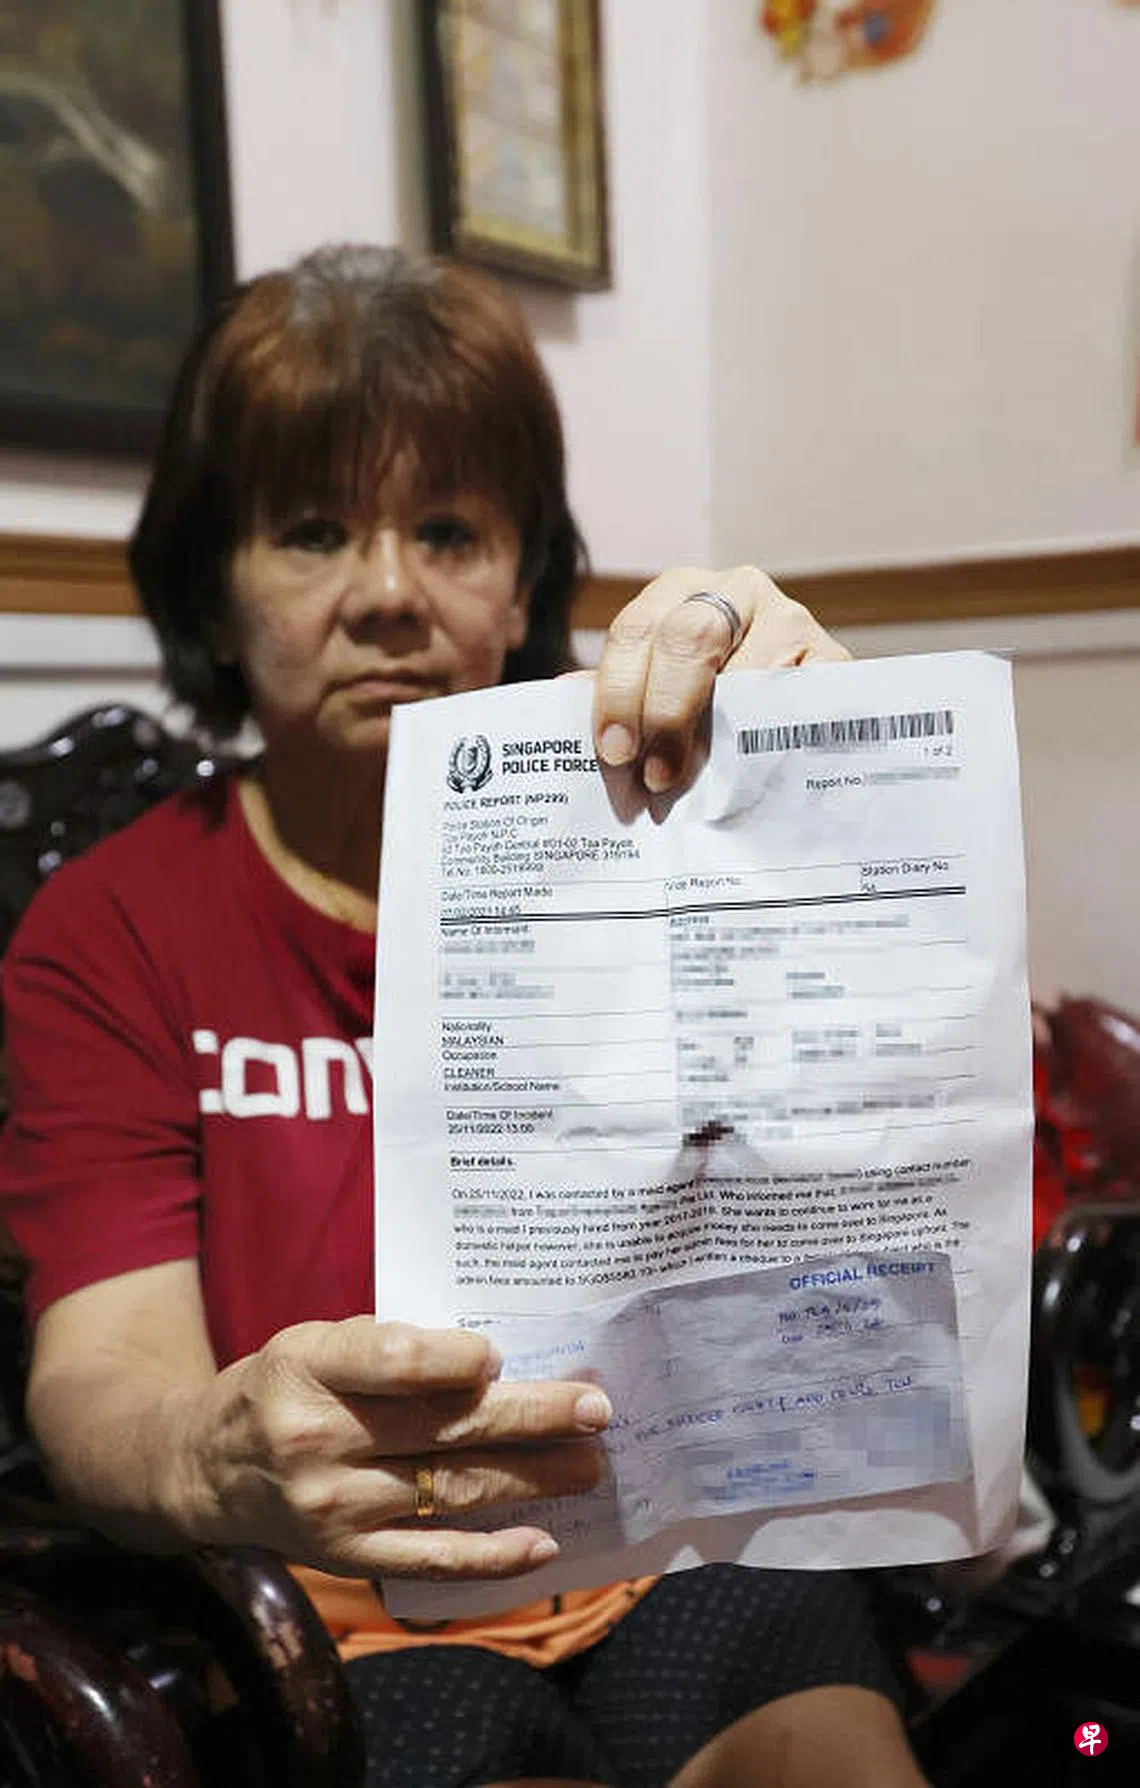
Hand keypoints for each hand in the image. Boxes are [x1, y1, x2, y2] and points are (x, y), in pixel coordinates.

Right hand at [200, 1316, 610, 1579]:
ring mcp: (334, 1507)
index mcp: (309, 1368)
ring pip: (450, 1492)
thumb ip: (389, 1347)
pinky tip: (543, 1542)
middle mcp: (319, 1440)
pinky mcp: (347, 1558)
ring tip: (589, 1466)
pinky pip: (432, 1560)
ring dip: (531, 1480)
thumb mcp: (316, 1342)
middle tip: (596, 1410)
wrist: (205, 1470)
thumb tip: (495, 1363)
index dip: (452, 1359)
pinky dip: (491, 1557)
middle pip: (442, 1428)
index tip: (501, 1356)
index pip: (390, 1361)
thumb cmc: (285, 1388)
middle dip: (531, 1418)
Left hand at [591, 565, 846, 797]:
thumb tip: (559, 700)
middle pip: (689, 639)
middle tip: (654, 774)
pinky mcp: (834, 658)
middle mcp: (738, 591)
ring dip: (717, 734)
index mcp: (682, 592)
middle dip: (664, 712)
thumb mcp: (658, 684)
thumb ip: (616, 694)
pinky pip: (801, 698)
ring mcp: (791, 619)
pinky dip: (773, 737)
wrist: (791, 704)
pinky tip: (750, 771)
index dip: (618, 691)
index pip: (637, 629)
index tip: (613, 750)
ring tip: (697, 783)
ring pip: (746, 673)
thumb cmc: (707, 699)